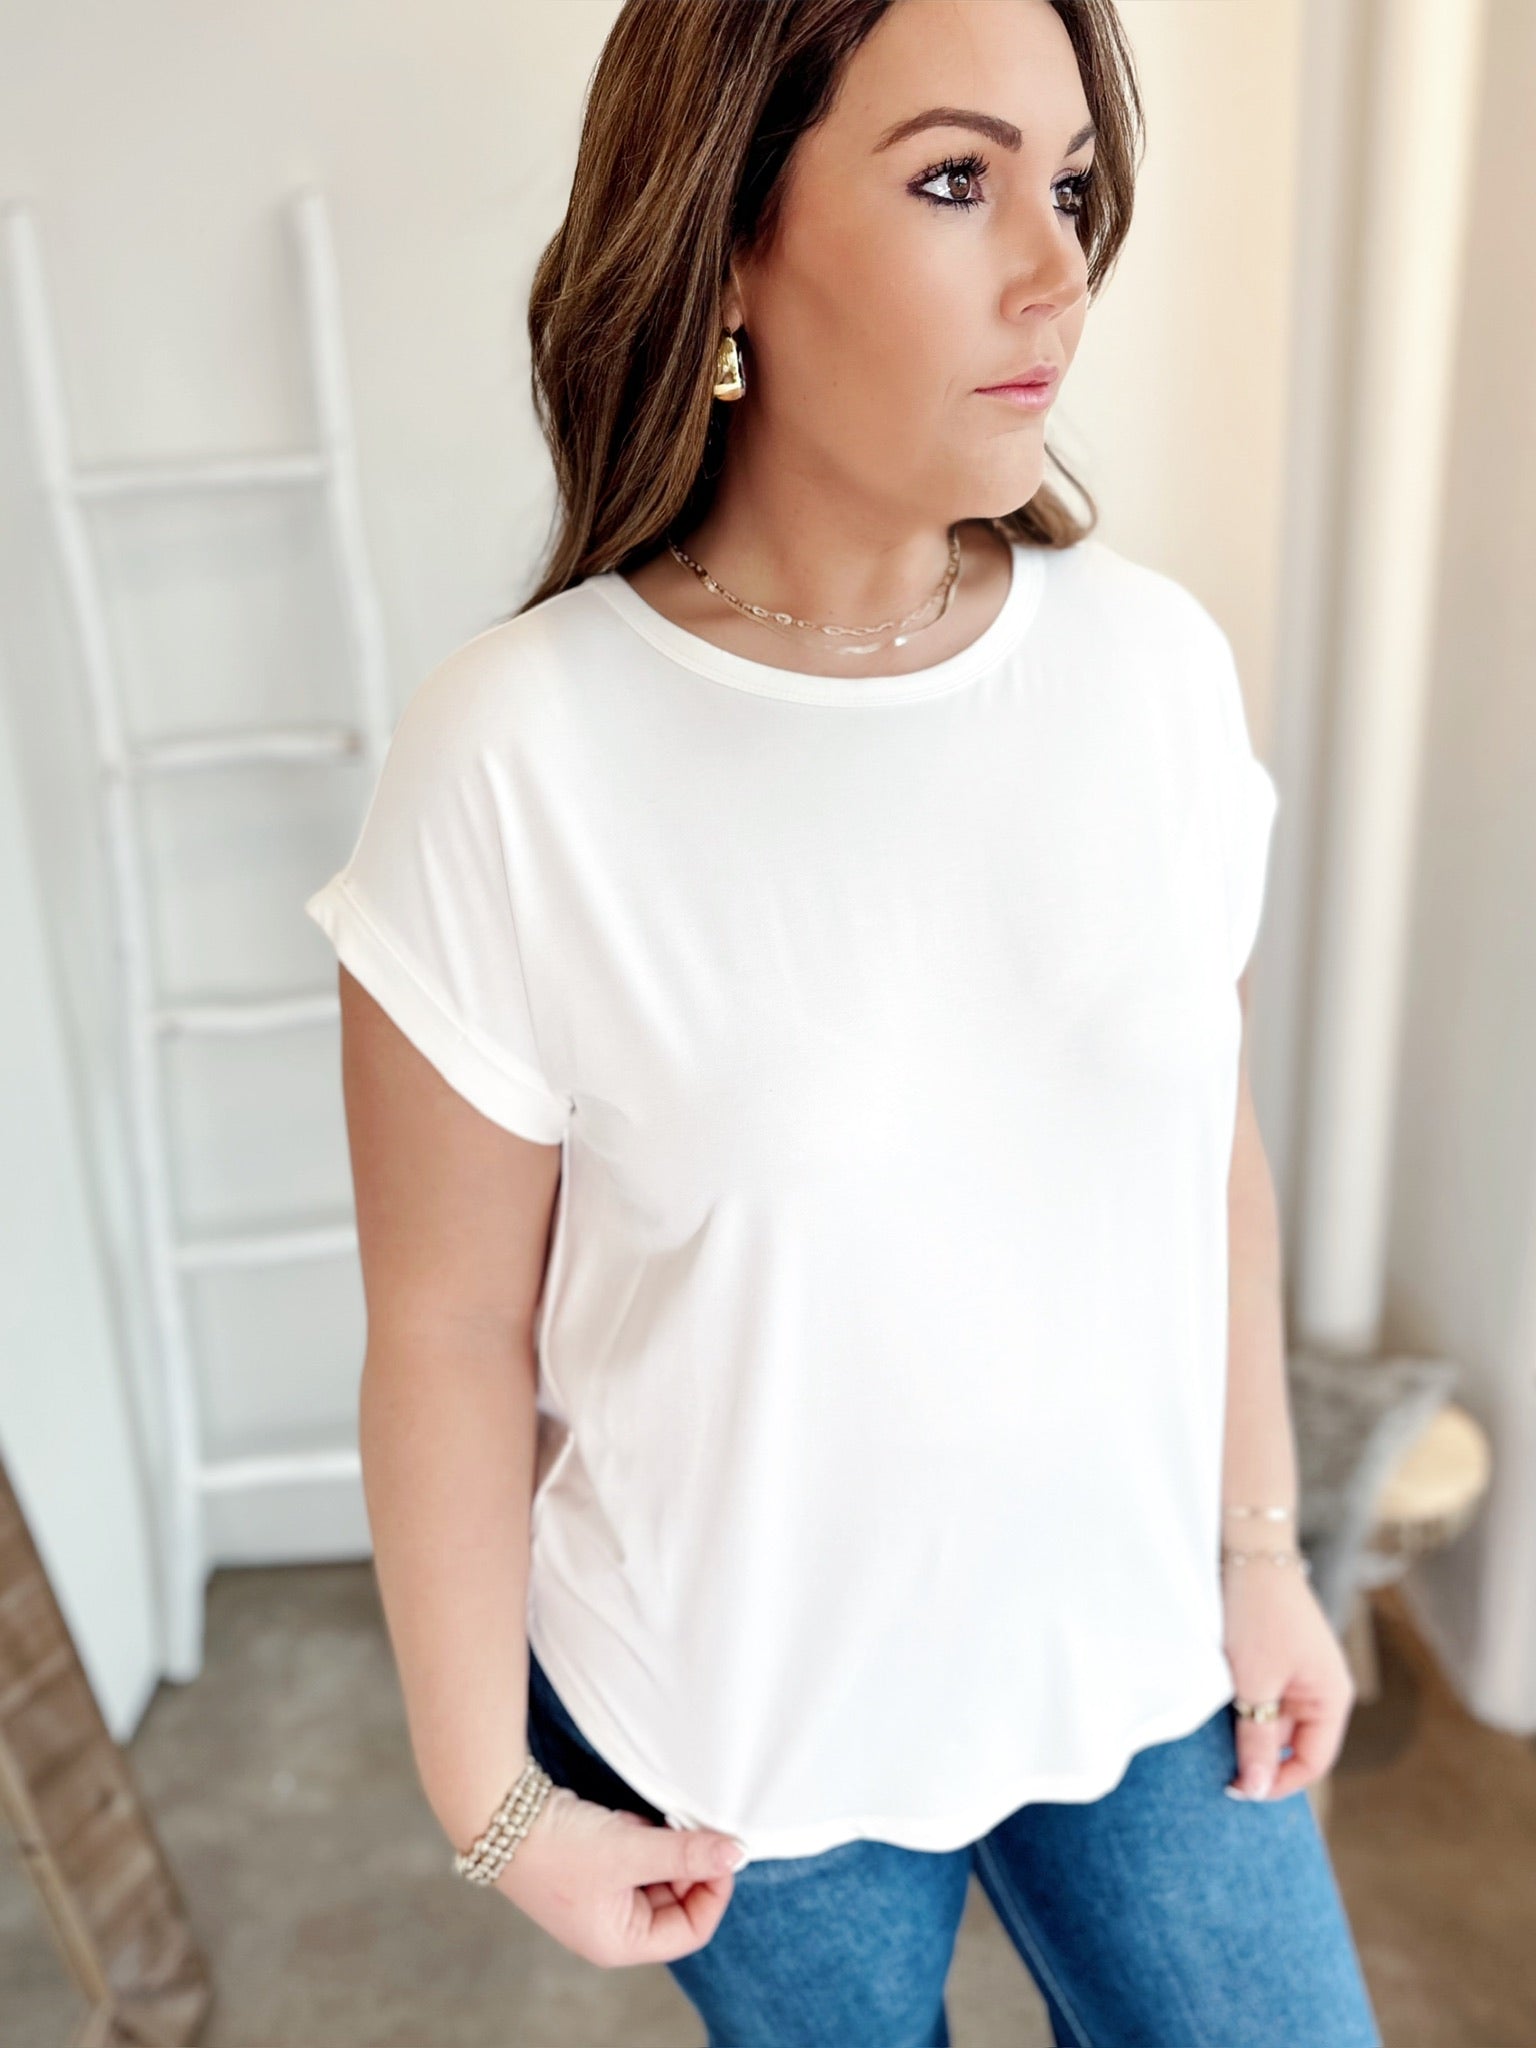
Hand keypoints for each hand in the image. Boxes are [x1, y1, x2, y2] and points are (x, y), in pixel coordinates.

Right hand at [495, 1782, 746, 1967]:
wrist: (498, 1815)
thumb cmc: (560, 1848)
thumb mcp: (630, 1851)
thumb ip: (686, 1854)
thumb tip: (737, 1853)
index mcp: (620, 1942)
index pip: (690, 1930)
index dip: (713, 1891)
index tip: (723, 1850)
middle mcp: (612, 1925)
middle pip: (676, 1901)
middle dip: (686, 1862)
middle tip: (693, 1825)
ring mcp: (601, 1896)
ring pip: (657, 1873)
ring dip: (662, 1845)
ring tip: (646, 1824)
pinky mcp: (593, 1866)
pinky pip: (635, 1854)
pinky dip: (639, 1834)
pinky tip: (622, 1819)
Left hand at [1221, 1560, 1356, 1801]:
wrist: (1247, 1551)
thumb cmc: (1257, 1616)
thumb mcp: (1254, 1684)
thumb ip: (1258, 1740)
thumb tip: (1257, 1790)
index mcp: (1332, 1698)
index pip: (1312, 1762)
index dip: (1276, 1782)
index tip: (1237, 1789)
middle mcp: (1323, 1688)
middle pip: (1292, 1742)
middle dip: (1257, 1751)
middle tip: (1217, 1758)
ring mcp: (1302, 1671)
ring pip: (1274, 1718)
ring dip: (1246, 1725)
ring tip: (1215, 1722)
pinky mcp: (1280, 1657)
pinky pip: (1265, 1694)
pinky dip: (1243, 1701)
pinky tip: (1218, 1698)